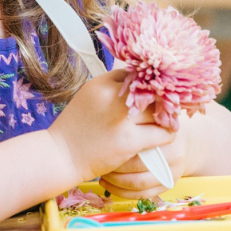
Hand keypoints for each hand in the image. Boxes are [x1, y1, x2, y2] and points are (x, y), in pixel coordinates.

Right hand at [48, 69, 175, 182]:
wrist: (61, 156)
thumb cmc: (75, 127)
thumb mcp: (88, 97)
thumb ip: (110, 88)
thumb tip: (138, 84)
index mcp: (101, 83)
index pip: (135, 75)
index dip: (145, 84)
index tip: (152, 92)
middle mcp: (112, 97)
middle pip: (152, 90)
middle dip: (161, 97)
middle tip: (169, 104)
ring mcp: (122, 120)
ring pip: (159, 110)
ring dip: (167, 116)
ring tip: (168, 120)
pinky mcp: (129, 141)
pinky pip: (161, 133)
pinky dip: (167, 133)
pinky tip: (166, 135)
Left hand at [100, 110, 199, 199]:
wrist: (184, 143)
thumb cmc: (158, 125)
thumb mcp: (152, 115)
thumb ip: (138, 113)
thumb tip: (113, 103)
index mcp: (168, 134)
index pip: (140, 142)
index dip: (119, 144)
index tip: (102, 142)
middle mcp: (174, 155)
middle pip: (138, 164)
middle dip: (115, 164)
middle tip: (99, 160)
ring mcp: (172, 172)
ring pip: (139, 183)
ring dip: (116, 182)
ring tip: (102, 175)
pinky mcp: (167, 186)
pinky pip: (142, 195)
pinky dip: (122, 192)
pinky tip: (108, 185)